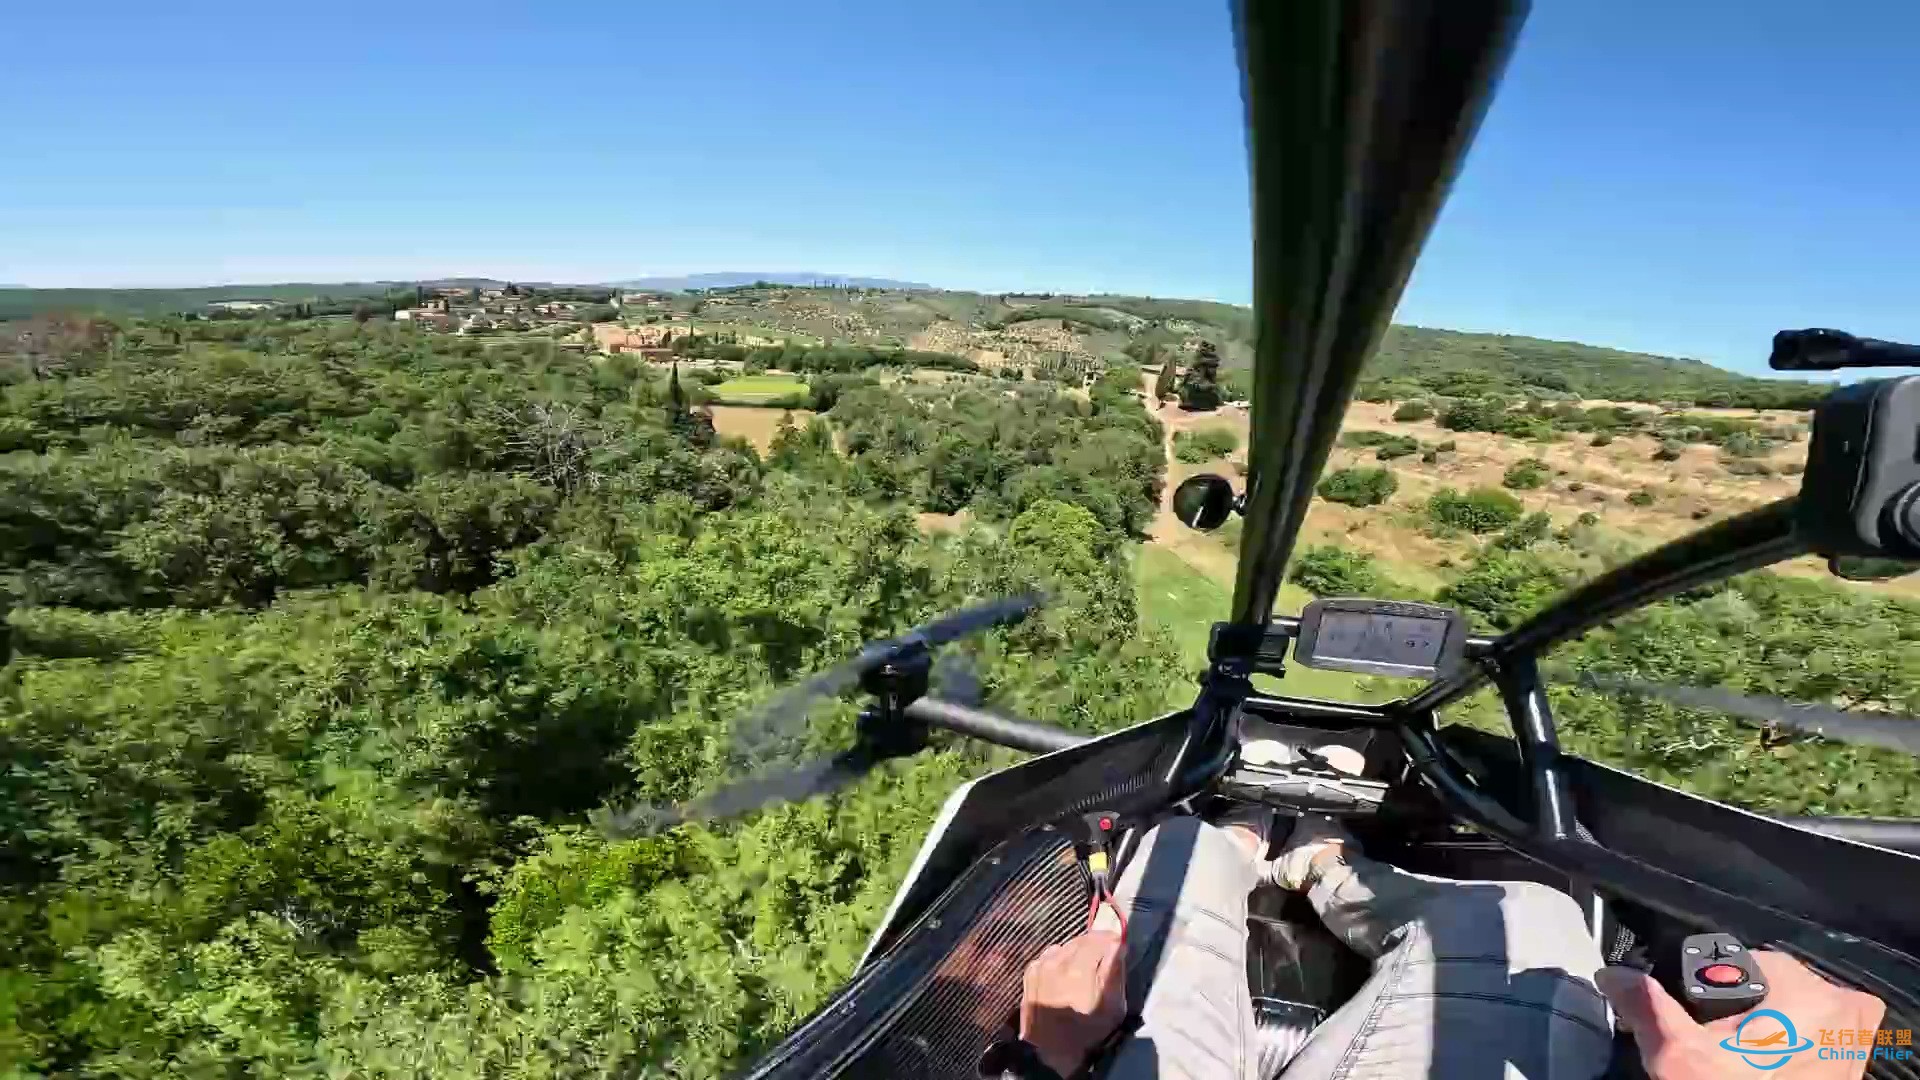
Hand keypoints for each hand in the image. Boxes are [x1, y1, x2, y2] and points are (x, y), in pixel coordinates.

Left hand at [1019, 931, 1126, 1076]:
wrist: (1050, 1052)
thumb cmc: (1088, 1032)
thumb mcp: (1113, 1007)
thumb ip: (1115, 972)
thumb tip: (1118, 945)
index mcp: (1078, 968)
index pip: (1100, 938)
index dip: (1113, 941)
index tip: (1120, 947)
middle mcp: (1056, 960)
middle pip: (1082, 939)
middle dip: (1096, 945)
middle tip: (1105, 959)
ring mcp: (1041, 964)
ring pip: (1066, 946)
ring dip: (1078, 952)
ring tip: (1085, 969)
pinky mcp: (1031, 971)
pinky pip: (1051, 955)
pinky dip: (1061, 960)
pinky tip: (1066, 976)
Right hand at [1597, 951, 1885, 1079]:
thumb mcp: (1680, 1058)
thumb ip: (1648, 1008)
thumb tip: (1613, 976)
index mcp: (1812, 996)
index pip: (1751, 963)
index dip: (1716, 988)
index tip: (1702, 1020)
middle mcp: (1848, 1014)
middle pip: (1779, 987)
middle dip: (1747, 1007)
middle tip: (1721, 1043)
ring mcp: (1855, 1047)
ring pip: (1800, 1015)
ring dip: (1770, 1029)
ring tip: (1741, 1061)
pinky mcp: (1852, 1072)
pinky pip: (1817, 1043)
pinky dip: (1789, 1051)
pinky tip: (1761, 1070)